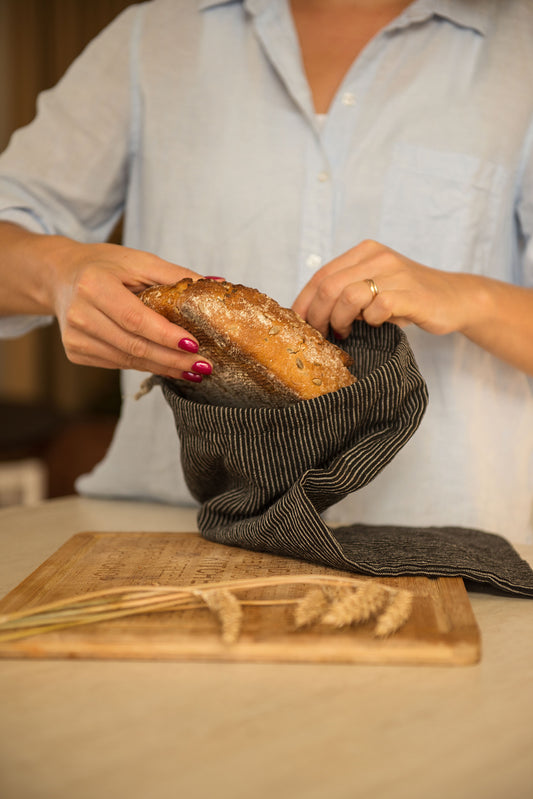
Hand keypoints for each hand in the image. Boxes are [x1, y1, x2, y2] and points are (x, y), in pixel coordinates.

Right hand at [49, 238, 210, 378]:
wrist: (61, 276)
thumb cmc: (104, 265)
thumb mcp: (138, 261)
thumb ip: (176, 275)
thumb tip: (216, 284)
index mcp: (93, 285)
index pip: (135, 318)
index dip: (165, 335)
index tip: (194, 345)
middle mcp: (80, 314)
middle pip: (133, 345)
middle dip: (172, 358)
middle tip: (203, 365)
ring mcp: (75, 337)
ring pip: (127, 360)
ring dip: (163, 368)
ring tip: (192, 370)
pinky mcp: (75, 352)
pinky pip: (118, 363)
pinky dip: (146, 366)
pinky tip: (168, 367)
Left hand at [292, 239, 472, 338]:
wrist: (455, 298)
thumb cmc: (409, 298)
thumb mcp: (375, 287)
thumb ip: (347, 292)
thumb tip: (310, 314)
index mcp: (365, 252)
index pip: (321, 274)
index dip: (304, 302)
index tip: (299, 323)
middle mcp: (377, 257)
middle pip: (329, 286)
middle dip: (317, 315)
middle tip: (319, 334)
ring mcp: (394, 273)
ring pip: (347, 296)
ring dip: (339, 320)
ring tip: (344, 332)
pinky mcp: (410, 293)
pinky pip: (376, 308)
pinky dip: (369, 322)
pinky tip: (374, 325)